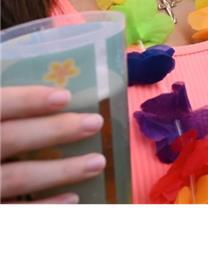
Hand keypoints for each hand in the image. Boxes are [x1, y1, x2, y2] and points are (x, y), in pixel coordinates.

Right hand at [1, 86, 106, 202]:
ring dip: (60, 171)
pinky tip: (73, 199)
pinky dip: (44, 208)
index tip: (64, 96)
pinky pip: (13, 213)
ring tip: (97, 161)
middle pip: (9, 139)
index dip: (26, 100)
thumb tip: (49, 94)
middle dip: (53, 131)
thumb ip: (4, 109)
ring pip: (15, 177)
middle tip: (94, 123)